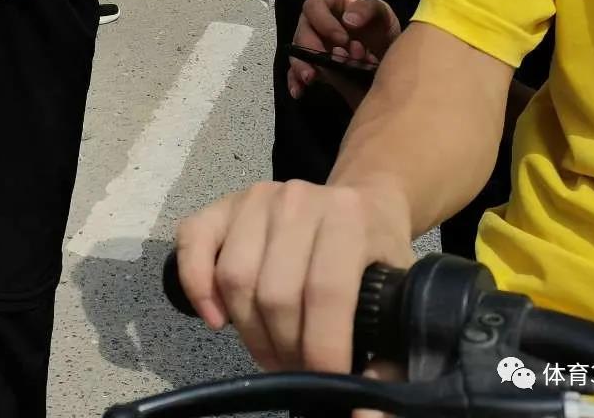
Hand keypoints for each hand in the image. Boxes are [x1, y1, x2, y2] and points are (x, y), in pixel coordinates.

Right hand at [175, 177, 413, 372]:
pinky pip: (193, 243)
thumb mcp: (400, 299)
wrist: (362, 204)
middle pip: (275, 293)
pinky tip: (216, 319)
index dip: (321, 350)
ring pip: (235, 278)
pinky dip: (196, 286)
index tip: (327, 385)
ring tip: (271, 351)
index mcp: (348, 217)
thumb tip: (365, 414)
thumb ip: (390, 362)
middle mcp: (299, 198)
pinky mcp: (224, 204)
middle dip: (284, 350)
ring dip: (248, 332)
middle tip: (297, 371)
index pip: (326, 292)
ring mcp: (257, 197)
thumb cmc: (378, 256)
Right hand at [288, 0, 400, 99]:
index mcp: (330, 3)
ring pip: (297, 52)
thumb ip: (367, 9)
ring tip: (310, 78)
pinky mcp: (312, 65)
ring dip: (301, 65)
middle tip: (327, 62)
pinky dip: (295, 81)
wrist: (387, 55)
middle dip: (311, 48)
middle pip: (302, 30)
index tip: (343, 40)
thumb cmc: (381, 27)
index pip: (315, 5)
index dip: (324, 21)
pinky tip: (299, 91)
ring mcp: (312, 44)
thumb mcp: (381, 12)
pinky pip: (296, 72)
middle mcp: (316, 22)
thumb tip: (348, 20)